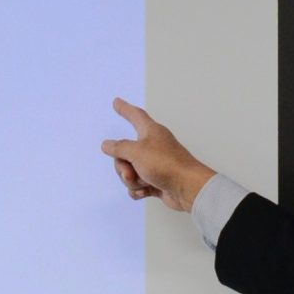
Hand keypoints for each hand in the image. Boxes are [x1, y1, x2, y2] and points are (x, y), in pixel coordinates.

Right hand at [100, 98, 215, 212]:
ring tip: (144, 183)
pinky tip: (145, 191)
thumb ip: (119, 148)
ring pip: (129, 172)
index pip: (135, 116)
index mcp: (151, 132)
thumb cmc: (166, 164)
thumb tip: (106, 144)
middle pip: (125, 153)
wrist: (187, 188)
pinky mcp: (156, 182)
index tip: (117, 102)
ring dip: (132, 180)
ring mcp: (154, 165)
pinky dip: (138, 190)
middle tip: (130, 173)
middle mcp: (153, 146)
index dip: (125, 109)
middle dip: (122, 167)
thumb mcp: (136, 152)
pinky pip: (137, 186)